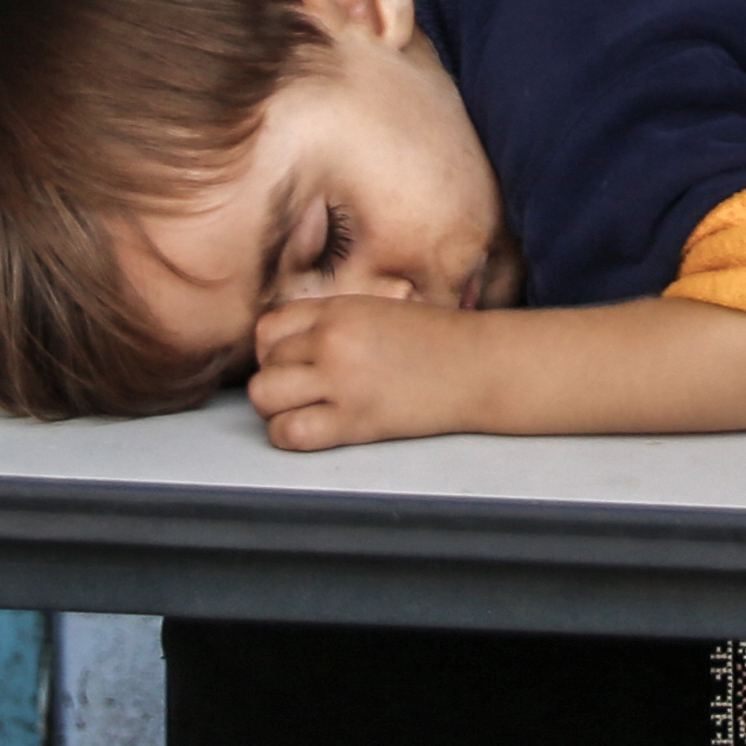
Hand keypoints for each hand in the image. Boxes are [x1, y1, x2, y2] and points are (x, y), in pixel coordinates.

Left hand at [245, 292, 484, 452]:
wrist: (480, 365)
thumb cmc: (436, 341)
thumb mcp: (377, 310)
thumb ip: (332, 322)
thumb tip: (288, 349)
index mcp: (339, 309)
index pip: (268, 329)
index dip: (272, 352)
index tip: (291, 365)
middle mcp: (333, 340)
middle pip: (265, 365)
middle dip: (278, 381)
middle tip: (306, 391)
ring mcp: (342, 380)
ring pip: (265, 396)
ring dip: (277, 409)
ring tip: (305, 410)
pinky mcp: (355, 419)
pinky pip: (290, 432)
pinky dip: (289, 436)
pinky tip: (314, 429)